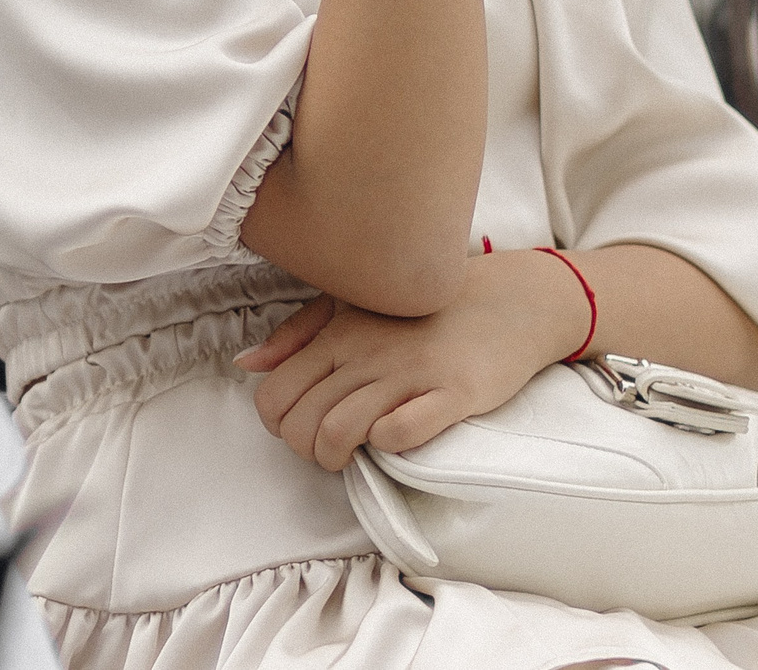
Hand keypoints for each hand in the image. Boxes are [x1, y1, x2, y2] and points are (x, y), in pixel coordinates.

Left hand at [233, 248, 585, 471]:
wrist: (508, 299)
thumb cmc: (424, 310)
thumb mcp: (352, 306)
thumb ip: (297, 334)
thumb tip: (248, 364)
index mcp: (337, 334)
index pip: (275, 394)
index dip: (279, 426)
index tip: (302, 429)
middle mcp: (366, 353)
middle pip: (302, 422)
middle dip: (305, 450)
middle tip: (328, 451)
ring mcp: (409, 373)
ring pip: (340, 432)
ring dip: (338, 458)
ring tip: (353, 458)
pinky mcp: (453, 393)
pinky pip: (402, 432)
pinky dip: (388, 446)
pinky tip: (393, 440)